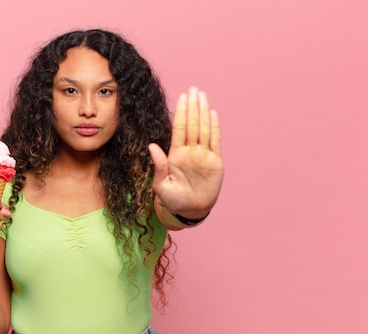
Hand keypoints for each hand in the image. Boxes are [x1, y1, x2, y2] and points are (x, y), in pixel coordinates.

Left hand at [148, 86, 223, 217]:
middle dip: (192, 106)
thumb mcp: (161, 185)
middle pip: (191, 124)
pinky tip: (213, 114)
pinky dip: (214, 127)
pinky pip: (215, 141)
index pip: (178, 128)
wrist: (190, 210)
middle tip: (193, 89)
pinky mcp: (215, 161)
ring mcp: (203, 155)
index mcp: (175, 154)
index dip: (180, 112)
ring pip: (203, 129)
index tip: (182, 97)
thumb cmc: (173, 199)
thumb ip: (159, 165)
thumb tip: (152, 146)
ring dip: (203, 112)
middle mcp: (190, 151)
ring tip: (202, 96)